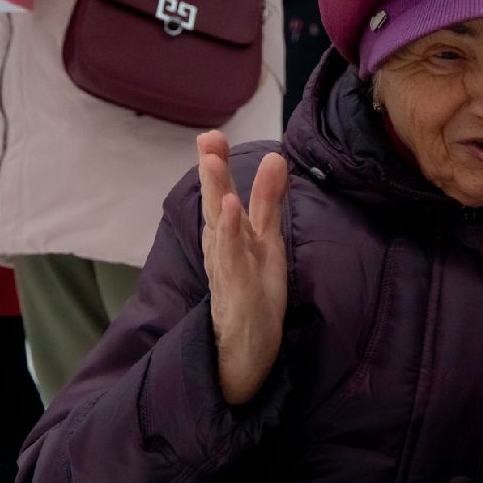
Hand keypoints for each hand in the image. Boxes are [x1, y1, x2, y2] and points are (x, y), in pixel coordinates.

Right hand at [197, 132, 287, 404]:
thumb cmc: (254, 291)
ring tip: (212, 163)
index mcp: (231, 234)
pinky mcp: (236, 290)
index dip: (219, 163)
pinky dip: (230, 234)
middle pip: (217, 204)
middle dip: (212, 171)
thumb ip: (267, 201)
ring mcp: (228, 269)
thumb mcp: (266, 240)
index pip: (225, 193)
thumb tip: (274, 157)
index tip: (212, 133)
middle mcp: (224, 248)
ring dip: (217, 194)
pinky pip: (231, 259)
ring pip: (220, 227)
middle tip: (207, 138)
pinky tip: (231, 211)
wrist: (247, 349)